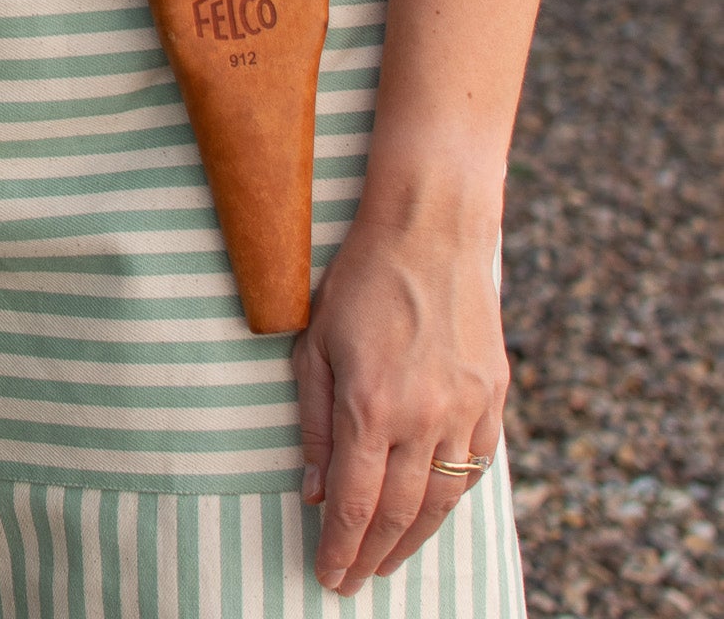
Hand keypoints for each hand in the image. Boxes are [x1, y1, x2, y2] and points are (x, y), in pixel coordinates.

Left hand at [292, 214, 508, 596]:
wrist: (431, 227)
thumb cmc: (360, 277)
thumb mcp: (316, 343)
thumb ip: (315, 423)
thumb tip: (313, 493)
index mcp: (371, 405)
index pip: (354, 503)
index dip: (340, 548)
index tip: (328, 576)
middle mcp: (423, 416)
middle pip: (398, 512)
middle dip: (372, 555)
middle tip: (354, 580)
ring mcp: (465, 408)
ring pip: (442, 499)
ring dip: (413, 539)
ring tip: (389, 559)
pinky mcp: (493, 395)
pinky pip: (476, 465)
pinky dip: (452, 496)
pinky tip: (433, 510)